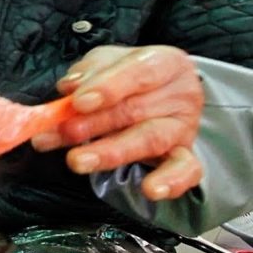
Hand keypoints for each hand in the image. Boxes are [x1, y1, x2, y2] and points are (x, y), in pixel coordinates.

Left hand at [30, 45, 203, 200]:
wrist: (157, 96)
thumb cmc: (127, 77)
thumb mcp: (106, 63)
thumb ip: (88, 72)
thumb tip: (70, 88)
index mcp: (164, 62)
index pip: (138, 72)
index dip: (107, 87)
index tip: (79, 102)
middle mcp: (180, 94)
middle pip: (135, 110)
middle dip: (94, 124)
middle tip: (66, 133)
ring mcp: (184, 127)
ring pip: (149, 140)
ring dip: (110, 152)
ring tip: (77, 161)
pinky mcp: (184, 155)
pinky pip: (186, 171)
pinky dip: (171, 182)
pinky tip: (151, 190)